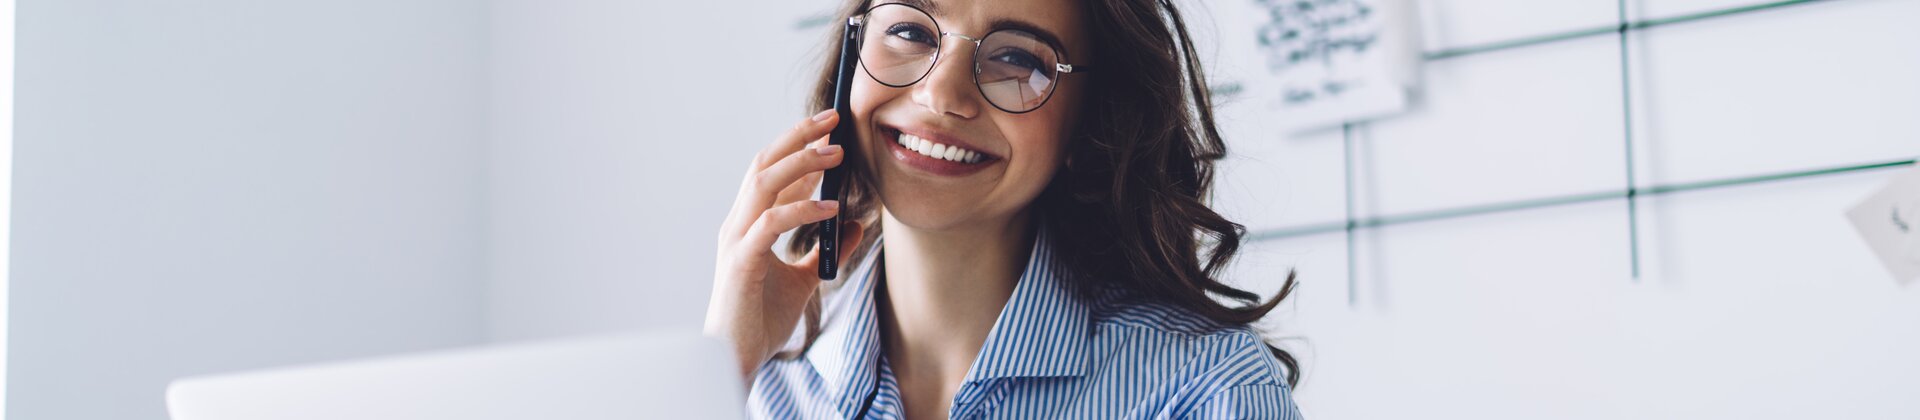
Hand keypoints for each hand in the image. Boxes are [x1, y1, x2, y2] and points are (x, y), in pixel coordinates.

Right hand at [706, 109, 864, 380]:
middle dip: (798, 138)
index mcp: (749, 224)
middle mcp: (738, 224)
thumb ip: (825, 250)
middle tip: (834, 120)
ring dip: (801, 163)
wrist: (737, 357)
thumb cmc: (761, 318)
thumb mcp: (805, 278)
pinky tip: (831, 208)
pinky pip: (771, 223)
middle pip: (764, 164)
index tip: (831, 130)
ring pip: (764, 183)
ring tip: (836, 152)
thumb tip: (855, 224)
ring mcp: (736, 240)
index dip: (800, 147)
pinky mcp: (741, 261)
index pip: (772, 173)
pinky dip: (802, 209)